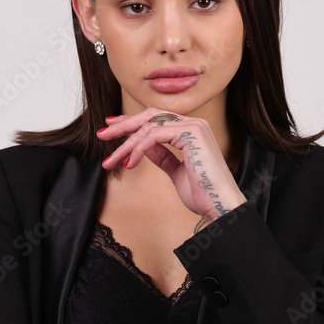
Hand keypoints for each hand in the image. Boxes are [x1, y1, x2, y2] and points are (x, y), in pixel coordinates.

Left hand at [96, 107, 246, 221]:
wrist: (221, 207)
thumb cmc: (203, 194)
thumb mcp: (176, 172)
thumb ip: (162, 156)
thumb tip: (143, 147)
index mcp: (191, 130)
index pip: (156, 119)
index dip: (132, 122)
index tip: (112, 129)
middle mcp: (194, 123)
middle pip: (150, 116)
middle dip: (123, 125)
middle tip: (102, 134)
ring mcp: (193, 126)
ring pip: (149, 126)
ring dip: (126, 143)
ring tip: (110, 161)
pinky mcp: (191, 133)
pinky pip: (154, 136)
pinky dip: (138, 149)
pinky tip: (129, 164)